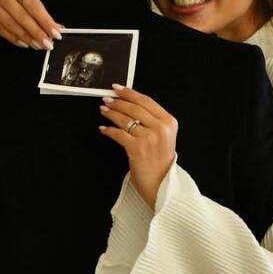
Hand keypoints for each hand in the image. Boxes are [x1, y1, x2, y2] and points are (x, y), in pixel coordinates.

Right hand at [0, 0, 63, 50]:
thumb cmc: (13, 2)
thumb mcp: (26, 2)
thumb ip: (40, 15)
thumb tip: (58, 29)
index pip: (33, 4)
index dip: (45, 20)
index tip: (56, 33)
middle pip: (22, 16)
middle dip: (37, 32)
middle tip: (48, 43)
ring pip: (12, 24)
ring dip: (27, 37)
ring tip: (38, 45)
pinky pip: (1, 30)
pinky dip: (14, 39)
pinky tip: (24, 44)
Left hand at [99, 86, 177, 209]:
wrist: (162, 184)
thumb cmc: (160, 161)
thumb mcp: (164, 137)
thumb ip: (153, 121)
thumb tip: (129, 104)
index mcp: (169, 122)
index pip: (146, 101)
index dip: (130, 93)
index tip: (118, 88)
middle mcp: (160, 128)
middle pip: (134, 108)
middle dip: (118, 102)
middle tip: (107, 99)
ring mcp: (149, 138)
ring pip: (125, 119)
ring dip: (111, 113)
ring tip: (103, 110)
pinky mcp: (137, 149)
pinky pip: (118, 134)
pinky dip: (109, 131)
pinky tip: (103, 129)